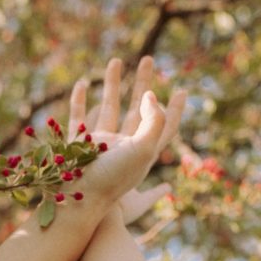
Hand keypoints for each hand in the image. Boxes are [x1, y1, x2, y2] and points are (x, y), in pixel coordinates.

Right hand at [67, 57, 185, 222]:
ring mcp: (100, 146)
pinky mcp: (78, 145)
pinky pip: (78, 117)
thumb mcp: (143, 148)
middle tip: (149, 59)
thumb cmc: (113, 178)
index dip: (175, 110)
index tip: (182, 91)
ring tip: (115, 60)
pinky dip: (80, 100)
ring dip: (112, 84)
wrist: (78, 200)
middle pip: (138, 110)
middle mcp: (123, 148)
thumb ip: (155, 119)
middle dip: (144, 84)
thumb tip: (151, 96)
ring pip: (108, 108)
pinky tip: (82, 83)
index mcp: (143, 153)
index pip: (165, 127)